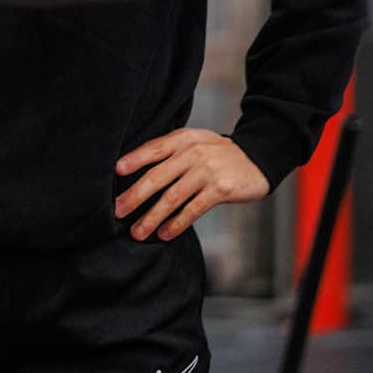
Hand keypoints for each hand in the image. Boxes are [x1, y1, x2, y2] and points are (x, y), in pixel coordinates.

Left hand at [114, 129, 269, 241]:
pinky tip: (165, 233)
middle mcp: (193, 153)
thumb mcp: (195, 143)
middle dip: (135, 196)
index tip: (115, 172)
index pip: (154, 148)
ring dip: (152, 216)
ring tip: (138, 231)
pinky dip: (176, 223)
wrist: (256, 158)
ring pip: (172, 197)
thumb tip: (135, 172)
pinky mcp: (220, 189)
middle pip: (157, 176)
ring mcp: (207, 171)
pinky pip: (193, 209)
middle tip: (118, 211)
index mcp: (183, 139)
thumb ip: (170, 152)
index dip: (134, 159)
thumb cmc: (217, 154)